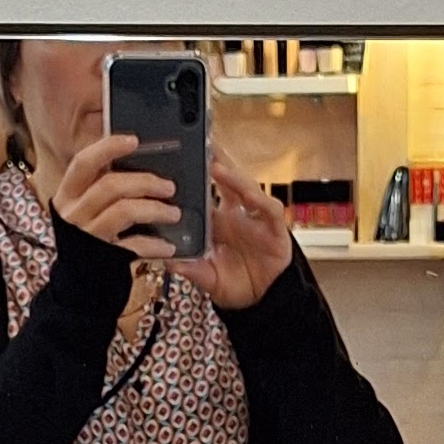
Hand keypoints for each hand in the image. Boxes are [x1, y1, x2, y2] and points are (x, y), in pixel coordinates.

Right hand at [52, 128, 185, 251]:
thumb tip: (135, 161)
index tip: (134, 140)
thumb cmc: (89, 241)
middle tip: (169, 186)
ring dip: (156, 209)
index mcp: (68, 196)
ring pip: (125, 211)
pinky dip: (155, 245)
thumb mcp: (85, 210)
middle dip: (145, 182)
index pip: (83, 162)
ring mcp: (89, 237)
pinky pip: (135, 245)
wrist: (78, 289)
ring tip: (175, 214)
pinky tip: (169, 246)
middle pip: (110, 185)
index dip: (107, 147)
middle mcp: (74, 214)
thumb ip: (101, 188)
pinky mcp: (105, 259)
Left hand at [189, 148, 293, 309]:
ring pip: (246, 188)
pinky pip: (269, 209)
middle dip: (215, 160)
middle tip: (199, 142)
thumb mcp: (207, 278)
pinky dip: (259, 199)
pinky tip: (248, 193)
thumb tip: (169, 261)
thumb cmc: (234, 285)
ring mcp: (257, 218)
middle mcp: (237, 214)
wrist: (262, 301)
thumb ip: (191, 270)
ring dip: (232, 175)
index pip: (205, 191)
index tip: (178, 159)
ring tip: (215, 164)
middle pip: (226, 180)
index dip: (195, 174)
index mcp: (218, 221)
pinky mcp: (275, 228)